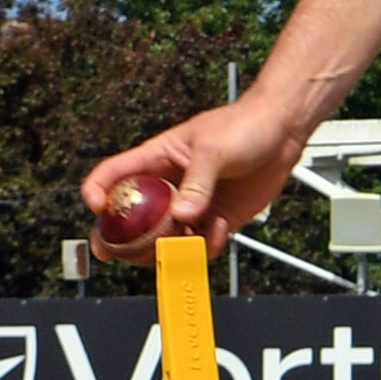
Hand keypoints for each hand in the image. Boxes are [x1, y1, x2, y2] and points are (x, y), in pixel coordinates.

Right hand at [82, 92, 306, 262]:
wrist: (283, 132)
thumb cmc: (245, 126)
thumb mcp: (215, 149)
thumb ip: (197, 183)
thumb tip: (183, 216)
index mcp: (156, 159)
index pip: (113, 174)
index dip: (97, 192)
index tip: (97, 210)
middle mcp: (168, 186)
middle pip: (132, 218)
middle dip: (124, 239)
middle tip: (123, 254)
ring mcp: (190, 206)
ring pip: (164, 238)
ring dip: (170, 247)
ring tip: (187, 242)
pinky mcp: (214, 220)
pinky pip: (199, 244)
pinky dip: (205, 245)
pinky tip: (219, 228)